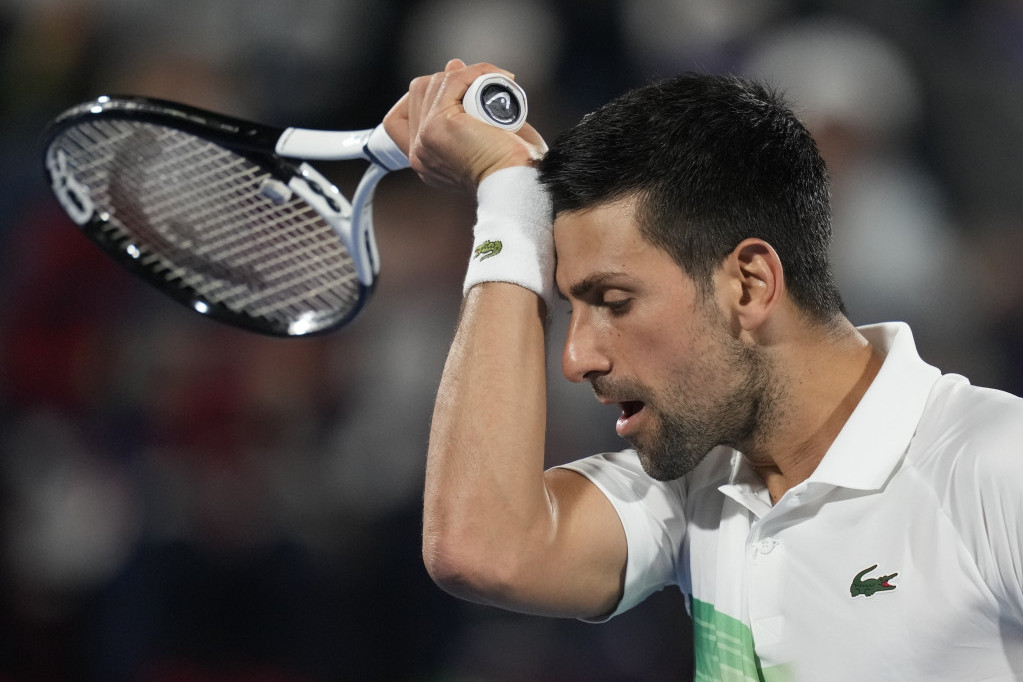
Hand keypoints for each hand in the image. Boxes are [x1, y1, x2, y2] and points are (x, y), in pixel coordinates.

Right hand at [383, 59, 546, 192]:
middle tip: (482, 86)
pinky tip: (500, 78)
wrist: (521, 184)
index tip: (457, 93)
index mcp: (426, 160)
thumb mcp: (482, 137)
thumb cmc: (514, 168)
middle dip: (447, 82)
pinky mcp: (438, 126)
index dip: (424, 97)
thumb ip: (464, 108)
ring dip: (465, 76)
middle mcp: (419, 153)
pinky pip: (451, 81)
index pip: (400, 118)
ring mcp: (424, 139)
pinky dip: (476, 72)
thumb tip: (452, 65)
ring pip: (431, 84)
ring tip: (496, 85)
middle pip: (417, 94)